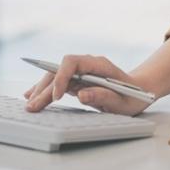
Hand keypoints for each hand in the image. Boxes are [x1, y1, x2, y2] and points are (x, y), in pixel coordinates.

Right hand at [22, 54, 153, 116]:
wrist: (139, 92)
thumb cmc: (132, 96)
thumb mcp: (122, 100)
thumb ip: (102, 96)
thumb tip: (81, 95)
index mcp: (97, 64)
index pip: (71, 62)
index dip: (61, 77)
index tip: (57, 96)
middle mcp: (86, 65)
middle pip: (59, 71)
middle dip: (45, 89)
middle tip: (33, 107)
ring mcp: (80, 72)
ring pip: (55, 77)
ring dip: (41, 90)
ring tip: (29, 105)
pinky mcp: (77, 81)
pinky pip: (57, 83)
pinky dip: (45, 90)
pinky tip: (31, 95)